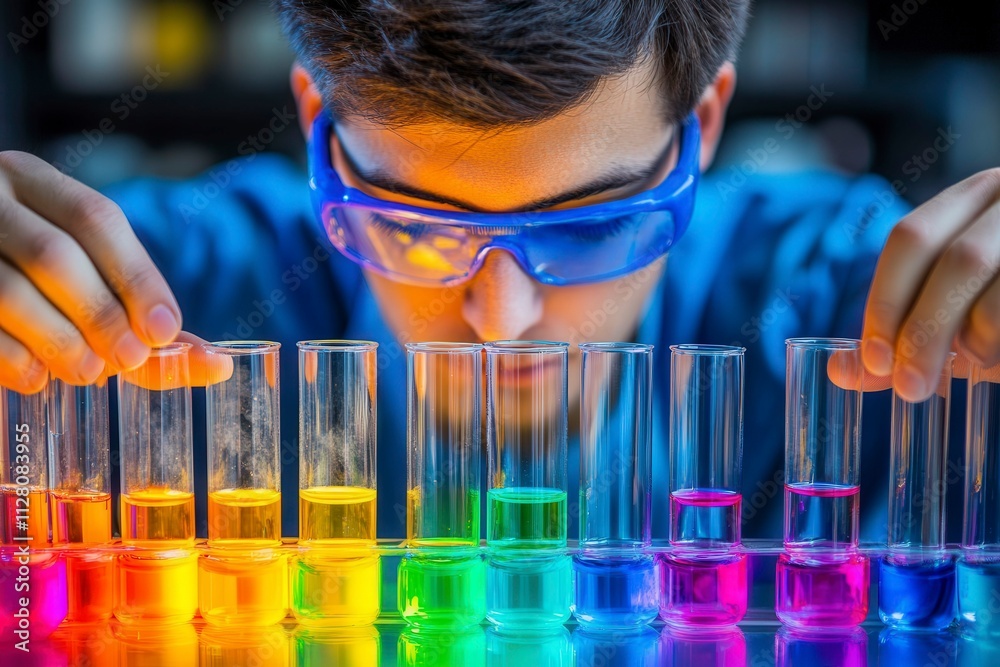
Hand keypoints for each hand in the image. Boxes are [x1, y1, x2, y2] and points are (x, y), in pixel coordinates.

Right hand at [0, 150, 182, 391]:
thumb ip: (140, 315)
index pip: (96, 220)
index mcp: (32, 181)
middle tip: (128, 359)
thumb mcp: (83, 275)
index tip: (166, 329)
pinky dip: (10, 357)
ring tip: (85, 373)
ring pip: (7, 290)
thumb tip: (216, 363)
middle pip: (54, 256)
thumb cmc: (32, 282)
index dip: (138, 277)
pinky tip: (34, 379)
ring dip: (57, 340)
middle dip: (100, 315)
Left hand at [862, 168, 999, 400]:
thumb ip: (898, 340)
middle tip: (910, 388)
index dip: (886, 301)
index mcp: (970, 198)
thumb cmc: (998, 307)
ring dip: (980, 337)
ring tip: (975, 361)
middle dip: (926, 330)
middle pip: (958, 261)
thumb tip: (840, 373)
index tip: (875, 361)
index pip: (911, 238)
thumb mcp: (949, 315)